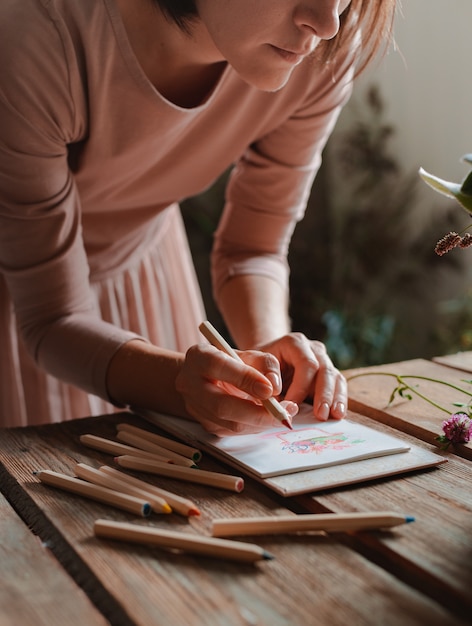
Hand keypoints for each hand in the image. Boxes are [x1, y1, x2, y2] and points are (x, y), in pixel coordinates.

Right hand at [175, 343, 298, 435]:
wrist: (206, 375)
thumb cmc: (231, 360)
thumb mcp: (249, 354)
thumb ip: (264, 364)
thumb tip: (275, 387)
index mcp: (199, 357)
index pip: (219, 366)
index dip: (245, 379)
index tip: (270, 389)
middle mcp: (189, 382)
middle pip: (221, 405)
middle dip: (257, 413)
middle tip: (283, 412)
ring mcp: (194, 406)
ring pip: (229, 423)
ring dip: (259, 423)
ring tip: (281, 414)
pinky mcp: (204, 423)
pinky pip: (232, 431)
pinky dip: (254, 427)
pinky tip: (266, 418)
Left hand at [256, 333, 346, 421]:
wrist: (265, 363)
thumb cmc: (258, 364)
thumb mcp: (252, 363)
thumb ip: (261, 372)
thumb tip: (275, 391)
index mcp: (294, 343)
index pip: (306, 363)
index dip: (301, 386)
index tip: (290, 405)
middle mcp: (313, 349)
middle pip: (324, 370)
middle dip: (323, 394)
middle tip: (320, 414)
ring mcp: (324, 361)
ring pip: (335, 377)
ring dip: (334, 398)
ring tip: (334, 416)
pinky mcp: (329, 375)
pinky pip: (339, 386)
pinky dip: (339, 400)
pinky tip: (338, 414)